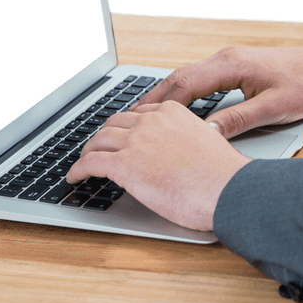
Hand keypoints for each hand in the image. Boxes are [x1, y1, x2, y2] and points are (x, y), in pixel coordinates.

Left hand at [66, 101, 250, 231]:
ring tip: (84, 162)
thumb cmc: (222, 174)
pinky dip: (78, 169)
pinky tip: (75, 177)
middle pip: (114, 124)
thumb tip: (183, 151)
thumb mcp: (206, 142)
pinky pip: (91, 163)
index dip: (125, 126)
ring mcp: (135, 141)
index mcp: (171, 113)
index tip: (121, 135)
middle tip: (99, 148)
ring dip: (88, 152)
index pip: (138, 114)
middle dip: (104, 136)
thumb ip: (188, 139)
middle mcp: (150, 121)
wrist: (226, 188)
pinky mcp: (124, 165)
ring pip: (98, 141)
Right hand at [132, 40, 302, 137]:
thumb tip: (207, 134)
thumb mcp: (272, 108)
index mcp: (231, 65)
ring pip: (187, 76)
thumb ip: (238, 120)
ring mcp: (228, 60)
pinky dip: (182, 91)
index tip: (142, 123)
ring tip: (144, 115)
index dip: (162, 106)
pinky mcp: (234, 65)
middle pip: (179, 77)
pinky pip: (199, 77)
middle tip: (129, 119)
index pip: (186, 85)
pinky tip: (175, 106)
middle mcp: (225, 58)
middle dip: (153, 98)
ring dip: (166, 94)